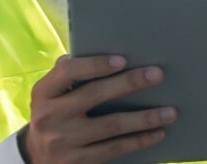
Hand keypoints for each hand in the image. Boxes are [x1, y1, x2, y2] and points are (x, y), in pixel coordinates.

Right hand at [19, 55, 175, 163]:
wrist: (36, 158)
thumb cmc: (54, 116)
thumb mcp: (51, 95)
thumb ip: (69, 75)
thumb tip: (106, 54)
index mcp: (44, 93)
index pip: (68, 72)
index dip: (95, 64)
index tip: (122, 59)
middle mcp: (50, 116)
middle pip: (94, 95)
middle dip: (129, 83)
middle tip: (157, 74)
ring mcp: (63, 142)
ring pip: (111, 125)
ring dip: (144, 118)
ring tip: (170, 112)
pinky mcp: (78, 162)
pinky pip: (115, 148)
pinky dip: (138, 140)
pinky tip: (157, 133)